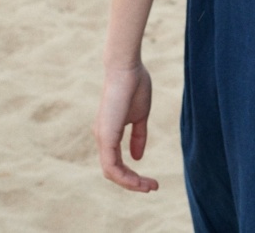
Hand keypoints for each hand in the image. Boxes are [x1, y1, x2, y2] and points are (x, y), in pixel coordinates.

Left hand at [93, 63, 159, 191]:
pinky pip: (111, 166)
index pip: (117, 163)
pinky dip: (125, 176)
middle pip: (113, 172)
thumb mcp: (140, 115)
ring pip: (111, 173)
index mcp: (109, 132)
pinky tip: (138, 180)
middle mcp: (102, 138)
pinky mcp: (106, 135)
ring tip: (149, 187)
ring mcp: (102, 137)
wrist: (126, 67)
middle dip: (133, 183)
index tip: (151, 181)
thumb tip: (137, 158)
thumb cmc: (134, 85)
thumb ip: (138, 136)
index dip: (133, 175)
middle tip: (152, 187)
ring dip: (130, 183)